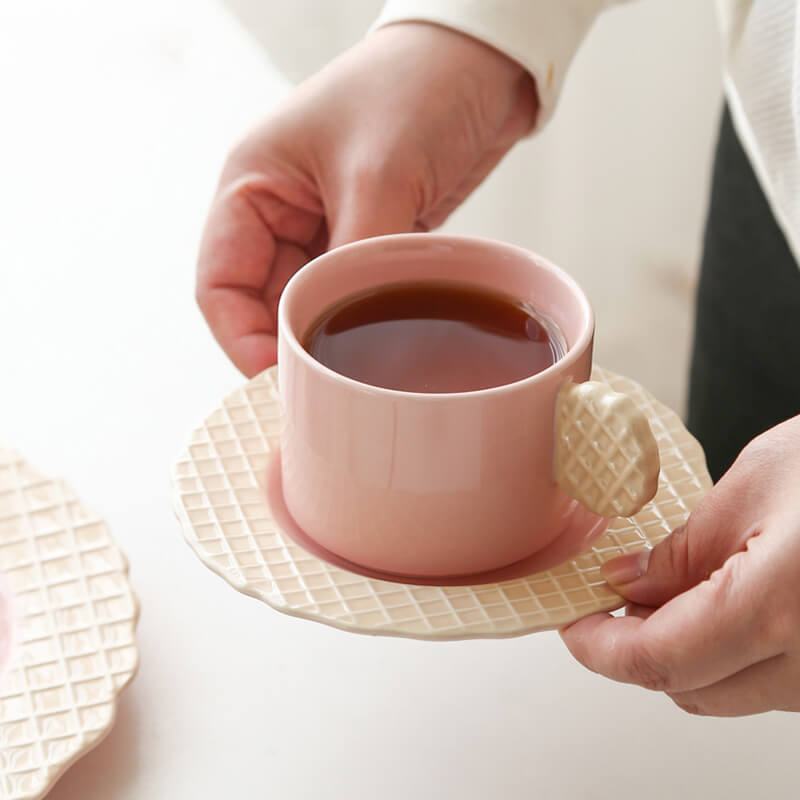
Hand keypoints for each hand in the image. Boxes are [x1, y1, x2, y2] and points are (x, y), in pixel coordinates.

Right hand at [197, 22, 536, 375]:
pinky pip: (350, 293)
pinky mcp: (367, 237)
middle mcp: (281, 209)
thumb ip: (352, 259)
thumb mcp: (375, 173)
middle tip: (321, 388)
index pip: (220, 282)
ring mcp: (326, 226)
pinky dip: (361, 319)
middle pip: (263, 302)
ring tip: (354, 371)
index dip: (241, 338)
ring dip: (327, 334)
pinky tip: (381, 343)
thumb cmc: (414, 86)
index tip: (278, 377)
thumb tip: (340, 335)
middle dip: (288, 343)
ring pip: (309, 302)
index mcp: (252, 183)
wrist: (482, 63)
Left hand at [561, 415, 799, 715]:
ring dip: (679, 653)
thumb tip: (627, 584)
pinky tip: (715, 604)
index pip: (661, 661)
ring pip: (725, 691)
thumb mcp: (753, 488)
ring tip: (660, 593)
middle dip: (633, 649)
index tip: (572, 626)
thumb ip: (683, 550)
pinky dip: (724, 653)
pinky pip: (765, 682)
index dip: (600, 650)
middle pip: (687, 689)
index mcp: (779, 608)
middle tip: (606, 601)